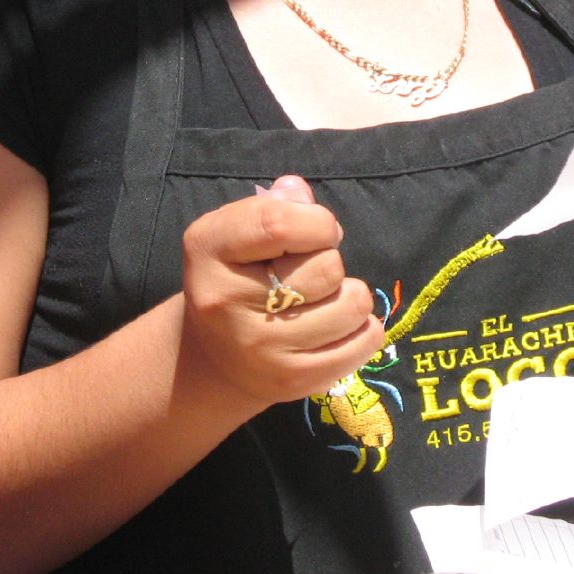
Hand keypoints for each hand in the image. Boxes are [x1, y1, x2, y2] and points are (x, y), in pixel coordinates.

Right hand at [176, 176, 382, 410]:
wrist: (216, 355)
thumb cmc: (238, 276)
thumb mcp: (240, 232)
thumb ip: (275, 206)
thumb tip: (298, 193)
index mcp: (208, 249)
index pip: (278, 222)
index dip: (316, 222)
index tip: (317, 230)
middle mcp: (225, 301)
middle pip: (327, 266)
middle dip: (330, 260)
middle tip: (308, 273)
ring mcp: (259, 348)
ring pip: (352, 304)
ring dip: (348, 296)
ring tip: (321, 300)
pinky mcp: (292, 381)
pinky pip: (365, 341)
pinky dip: (363, 328)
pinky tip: (335, 326)